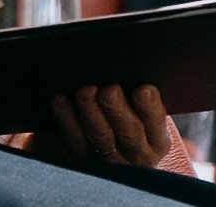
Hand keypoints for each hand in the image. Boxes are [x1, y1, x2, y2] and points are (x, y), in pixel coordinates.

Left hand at [35, 84, 175, 168]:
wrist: (112, 141)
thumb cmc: (129, 110)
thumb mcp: (142, 104)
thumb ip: (138, 84)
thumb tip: (124, 56)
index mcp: (157, 139)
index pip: (156, 123)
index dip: (151, 108)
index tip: (144, 89)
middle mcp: (135, 153)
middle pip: (128, 134)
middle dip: (117, 110)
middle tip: (109, 89)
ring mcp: (107, 159)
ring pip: (99, 138)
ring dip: (90, 114)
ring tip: (83, 91)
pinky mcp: (80, 157)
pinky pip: (71, 141)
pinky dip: (65, 121)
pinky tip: (59, 100)